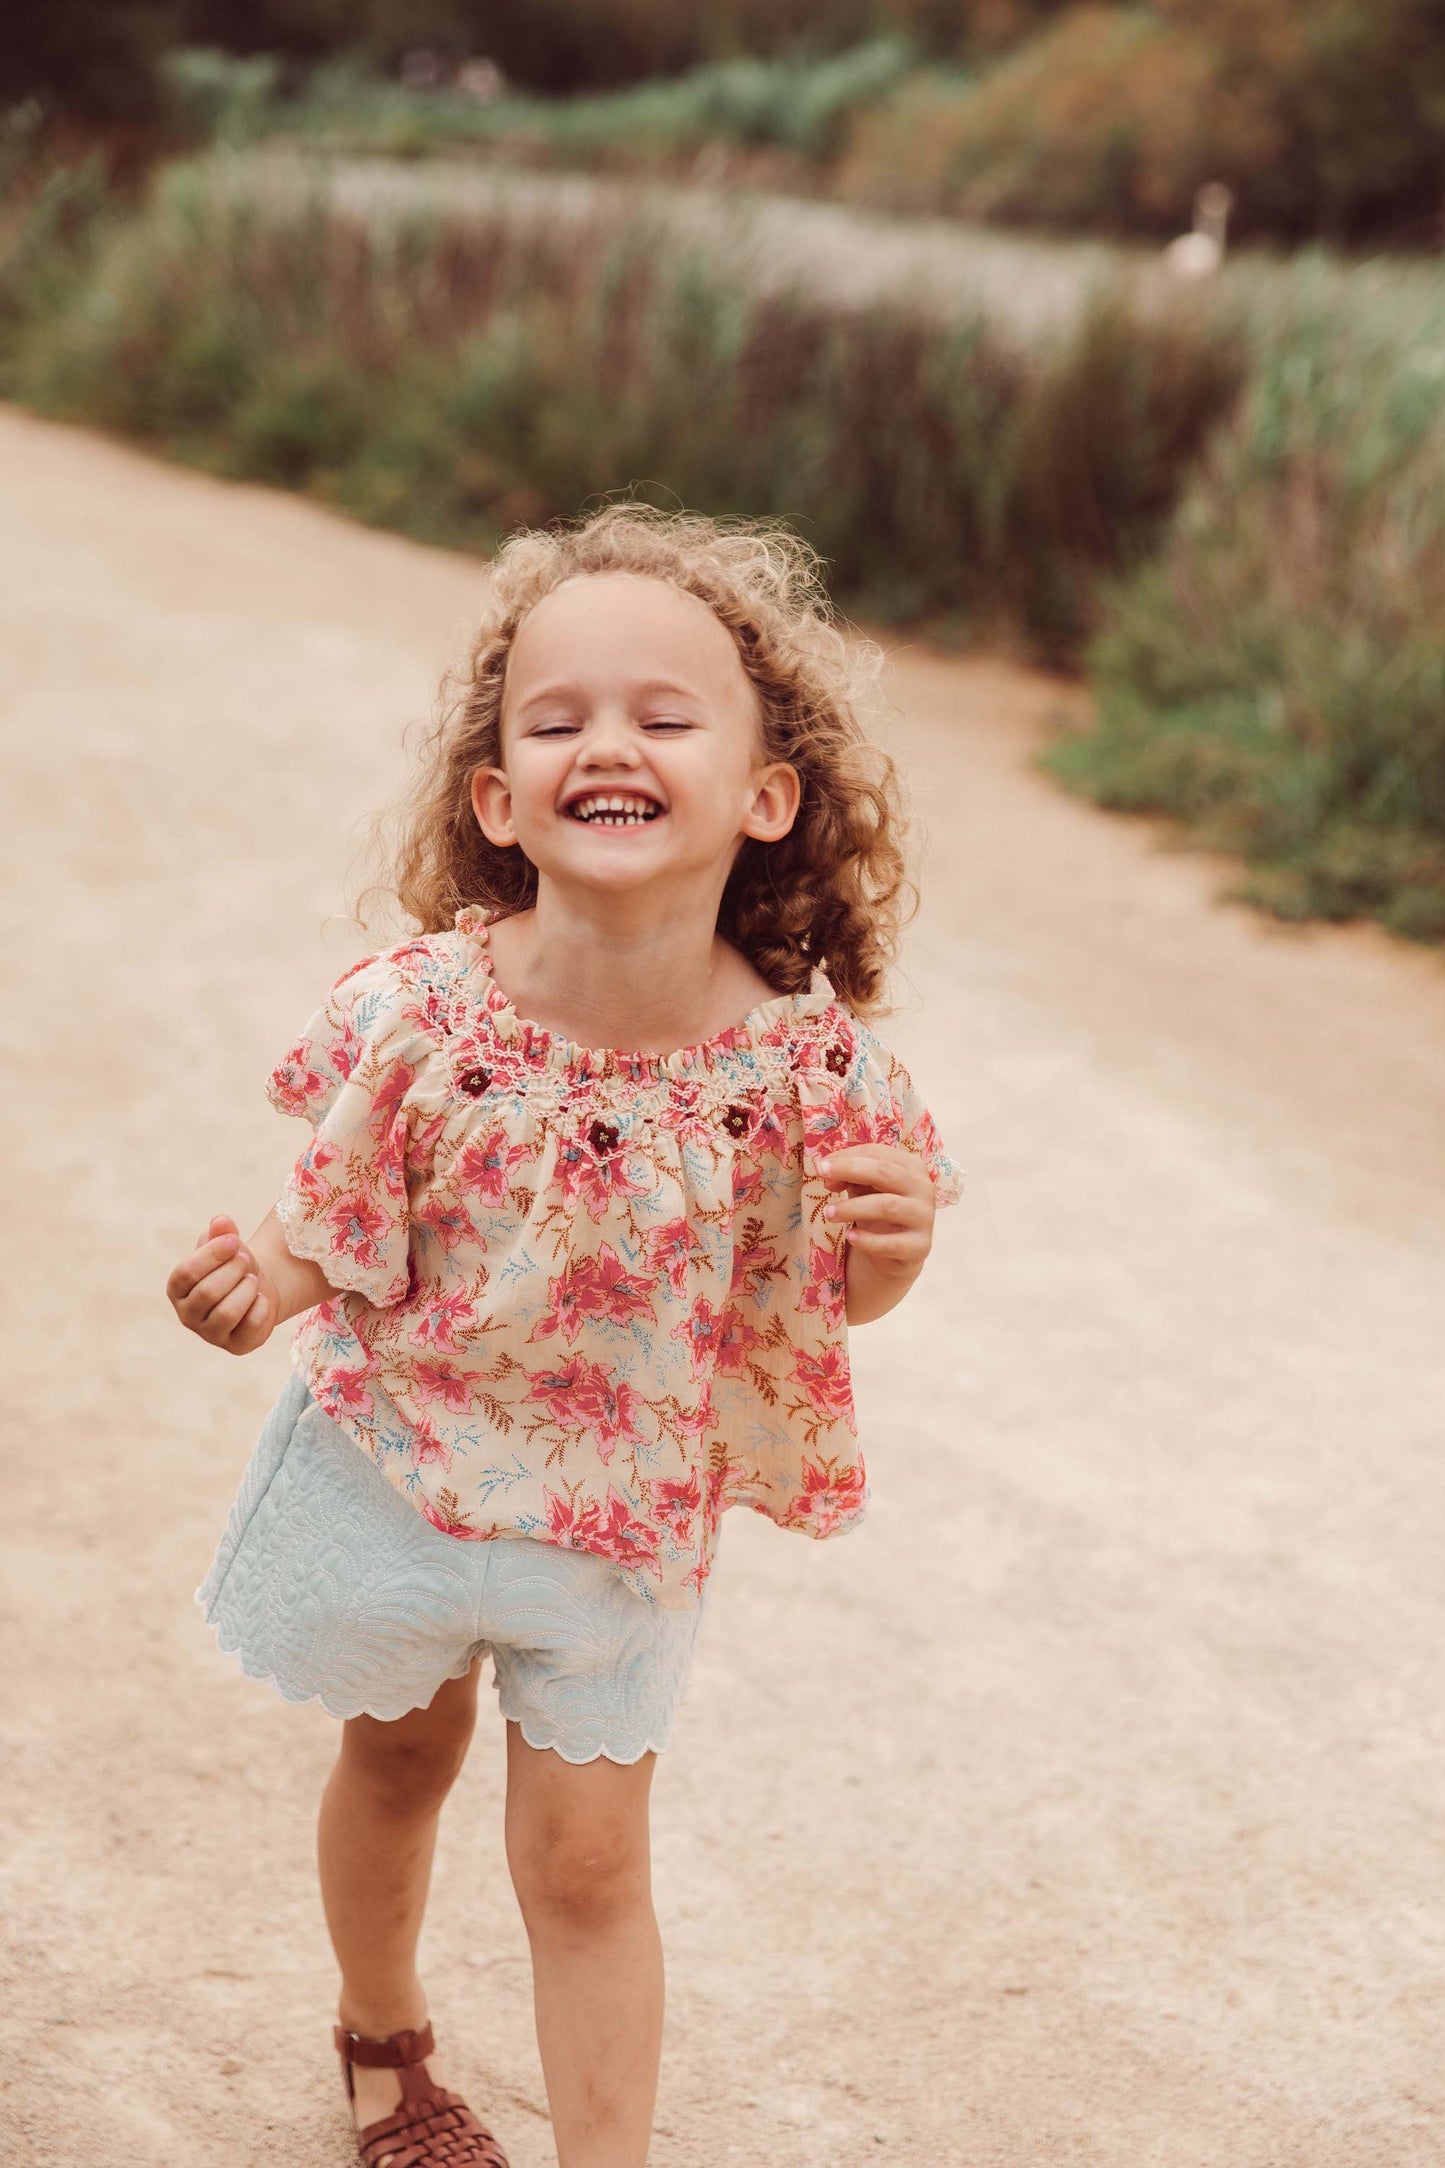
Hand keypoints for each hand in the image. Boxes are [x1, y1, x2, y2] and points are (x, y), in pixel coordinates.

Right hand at [166, 1213, 279, 1354]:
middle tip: (245, 1261)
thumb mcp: (228, 1245)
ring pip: (227, 1312)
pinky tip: (261, 1298)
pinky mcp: (235, 1346)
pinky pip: (249, 1326)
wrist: (259, 1288)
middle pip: (208, 1292)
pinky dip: (260, 1307)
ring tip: (252, 1279)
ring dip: (247, 1289)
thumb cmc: (235, 1265)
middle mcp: (187, 1315)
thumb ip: (221, 1232)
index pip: (186, 1273)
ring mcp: (210, 1334)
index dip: (212, 1254)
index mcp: (177, 1288)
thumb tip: (220, 1221)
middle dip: (234, 1270)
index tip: (235, 1241)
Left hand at [820, 1144, 935, 1282]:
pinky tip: (849, 1236)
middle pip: (884, 1172)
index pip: (877, 1153)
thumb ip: (849, 1176)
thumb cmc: (878, 1208)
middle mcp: (923, 1188)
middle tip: (822, 1178)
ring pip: (887, 1206)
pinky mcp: (920, 1246)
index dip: (847, 1157)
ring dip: (853, 1208)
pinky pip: (892, 1243)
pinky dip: (867, 1240)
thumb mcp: (864, 1188)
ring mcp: (924, 1217)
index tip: (820, 1166)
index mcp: (911, 1166)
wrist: (897, 1251)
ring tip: (828, 1213)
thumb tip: (827, 1175)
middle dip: (849, 1171)